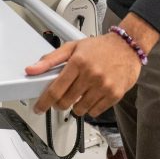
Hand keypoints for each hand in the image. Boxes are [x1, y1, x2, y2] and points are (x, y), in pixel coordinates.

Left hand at [24, 33, 140, 117]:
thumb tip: (31, 69)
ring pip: (79, 110)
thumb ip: (50, 59)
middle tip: (62, 97)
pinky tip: (92, 96)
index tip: (39, 108)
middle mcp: (91, 75)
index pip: (55, 89)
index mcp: (78, 62)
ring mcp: (104, 86)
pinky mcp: (115, 94)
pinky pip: (95, 112)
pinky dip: (90, 108)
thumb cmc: (100, 47)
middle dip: (59, 103)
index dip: (44, 102)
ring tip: (80, 93)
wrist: (128, 46)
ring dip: (75, 105)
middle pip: (65, 102)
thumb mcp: (72, 47)